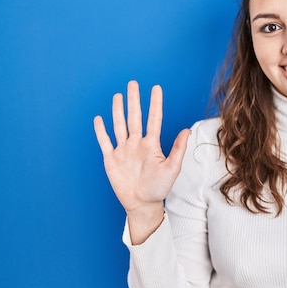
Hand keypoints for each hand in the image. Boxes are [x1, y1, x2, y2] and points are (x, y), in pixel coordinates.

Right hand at [93, 81, 189, 241]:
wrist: (142, 204)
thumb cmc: (159, 188)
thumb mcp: (172, 169)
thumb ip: (178, 149)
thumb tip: (187, 130)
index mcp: (151, 145)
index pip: (153, 119)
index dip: (155, 104)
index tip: (156, 88)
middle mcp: (136, 144)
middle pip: (134, 117)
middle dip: (133, 100)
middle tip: (133, 83)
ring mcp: (123, 150)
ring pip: (119, 125)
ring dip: (118, 110)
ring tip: (118, 96)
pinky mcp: (111, 159)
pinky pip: (104, 142)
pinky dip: (101, 131)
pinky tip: (99, 119)